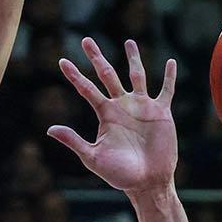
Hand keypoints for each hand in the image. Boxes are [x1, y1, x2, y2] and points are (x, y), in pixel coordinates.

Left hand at [50, 38, 179, 197]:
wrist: (147, 182)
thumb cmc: (119, 174)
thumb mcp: (93, 157)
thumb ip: (73, 141)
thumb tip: (49, 129)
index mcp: (106, 114)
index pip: (87, 89)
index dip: (74, 75)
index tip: (62, 61)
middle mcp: (122, 106)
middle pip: (107, 74)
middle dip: (96, 57)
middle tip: (85, 40)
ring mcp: (142, 107)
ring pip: (136, 75)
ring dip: (133, 58)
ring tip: (129, 42)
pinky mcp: (160, 112)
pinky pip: (166, 90)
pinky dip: (169, 77)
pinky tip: (171, 62)